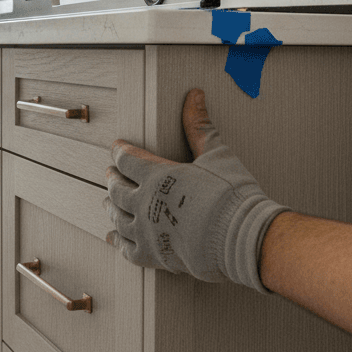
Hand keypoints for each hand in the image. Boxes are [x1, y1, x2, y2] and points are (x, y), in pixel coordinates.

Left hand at [104, 88, 288, 291]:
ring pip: (117, 216)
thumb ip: (199, 125)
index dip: (120, 151)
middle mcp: (145, 202)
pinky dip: (118, 240)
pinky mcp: (153, 255)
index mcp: (157, 174)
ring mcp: (147, 230)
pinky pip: (126, 248)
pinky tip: (114, 237)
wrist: (243, 236)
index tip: (117, 148)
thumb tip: (194, 96)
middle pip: (116, 187)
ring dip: (111, 206)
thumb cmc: (232, 195)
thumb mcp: (215, 153)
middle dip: (112, 178)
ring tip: (108, 202)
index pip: (126, 158)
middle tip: (110, 173)